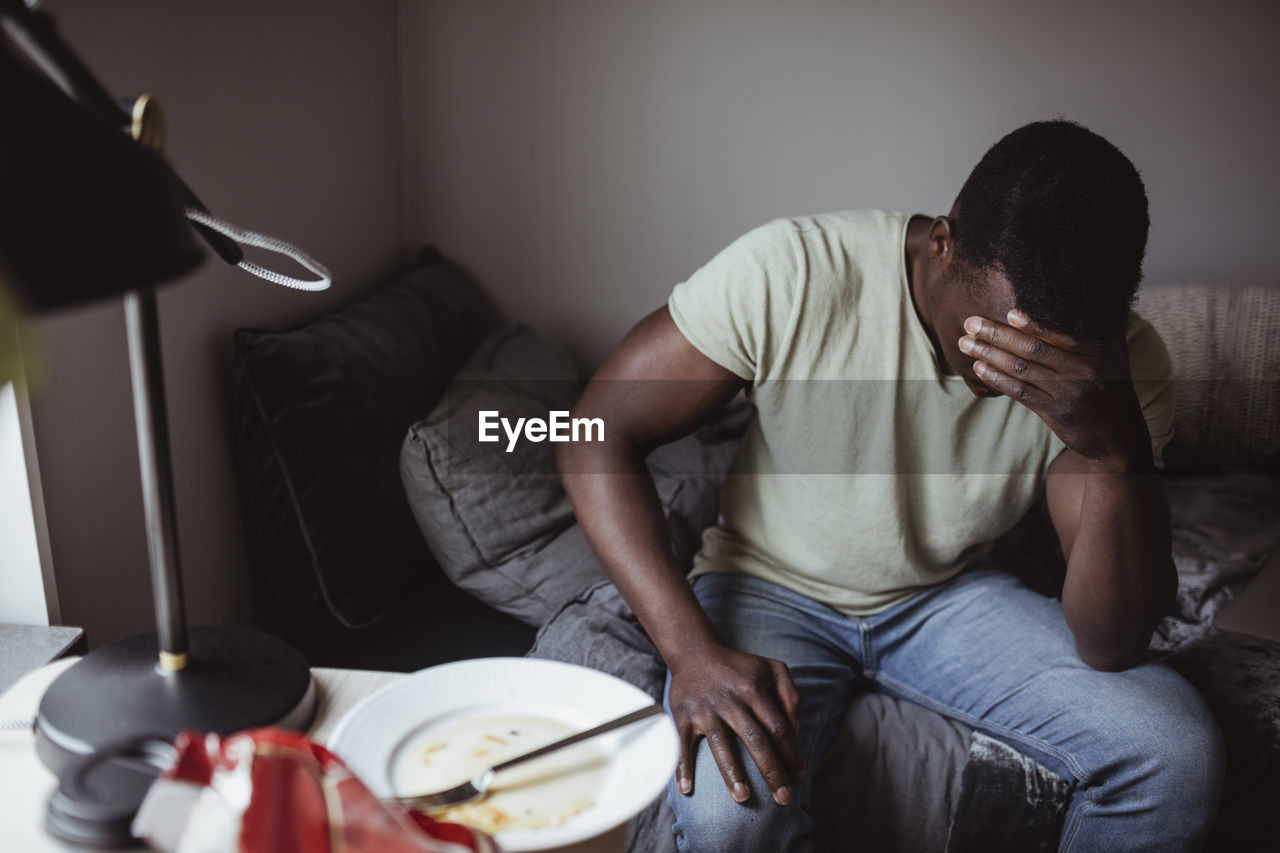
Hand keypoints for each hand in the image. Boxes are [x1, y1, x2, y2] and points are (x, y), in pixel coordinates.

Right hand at [666, 643, 804, 805]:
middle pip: (755, 740)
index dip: (791, 755)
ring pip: (721, 744)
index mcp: (754, 690)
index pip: (778, 728)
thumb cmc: (738, 666)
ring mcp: (705, 710)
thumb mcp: (772, 669)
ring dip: (732, 772)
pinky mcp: (683, 716)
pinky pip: (682, 744)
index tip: (800, 778)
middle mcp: (730, 701)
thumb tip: (796, 732)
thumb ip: (791, 696)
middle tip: (784, 799)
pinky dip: (683, 766)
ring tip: (743, 798)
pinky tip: (687, 789)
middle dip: (771, 771)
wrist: (694, 652)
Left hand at [958, 310, 1149, 465]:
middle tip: (971, 323)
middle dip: (997, 334)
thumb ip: (1095, 332)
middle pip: (1032, 348)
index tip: (1008, 312)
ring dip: (989, 354)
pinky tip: (979, 369)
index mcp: (1096, 352)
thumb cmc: (1110, 389)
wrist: (1117, 436)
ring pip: (1022, 369)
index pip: (1059, 333)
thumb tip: (1075, 299)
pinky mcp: (1055, 412)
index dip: (1032, 323)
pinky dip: (997, 378)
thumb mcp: (1113, 357)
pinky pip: (1020, 392)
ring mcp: (1068, 392)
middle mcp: (1083, 370)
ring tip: (966, 343)